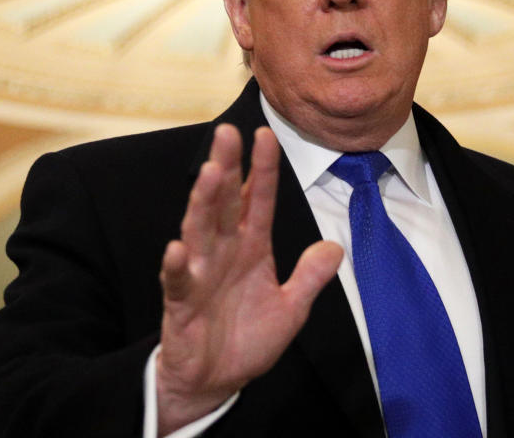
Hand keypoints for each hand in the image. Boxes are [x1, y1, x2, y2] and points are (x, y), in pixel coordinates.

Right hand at [156, 124, 343, 435]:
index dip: (262, 170)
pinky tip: (179, 248)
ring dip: (202, 202)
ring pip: (199, 230)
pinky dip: (178, 266)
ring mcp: (200, 274)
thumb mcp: (290, 308)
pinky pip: (178, 281)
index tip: (265, 135)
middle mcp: (223, 252)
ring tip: (208, 173)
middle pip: (223, 202)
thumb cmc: (248, 339)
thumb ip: (309, 277)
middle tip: (227, 132)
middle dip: (226, 168)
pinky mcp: (181, 303)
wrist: (216, 382)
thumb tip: (335, 247)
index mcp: (251, 248)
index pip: (257, 200)